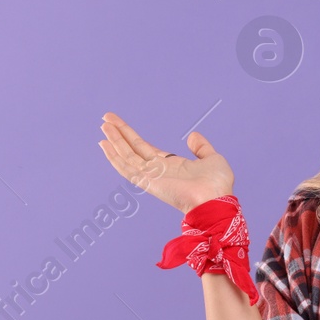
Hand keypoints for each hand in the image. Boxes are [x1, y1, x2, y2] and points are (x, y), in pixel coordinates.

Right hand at [98, 111, 233, 212]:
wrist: (216, 200)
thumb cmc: (217, 184)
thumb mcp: (211, 158)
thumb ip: (201, 147)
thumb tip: (193, 136)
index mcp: (171, 165)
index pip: (144, 148)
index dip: (131, 136)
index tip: (119, 125)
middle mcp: (157, 170)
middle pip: (132, 149)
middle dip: (119, 134)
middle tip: (105, 119)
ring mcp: (151, 176)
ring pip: (127, 155)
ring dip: (114, 140)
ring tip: (103, 125)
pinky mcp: (148, 182)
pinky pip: (127, 168)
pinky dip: (114, 157)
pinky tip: (104, 144)